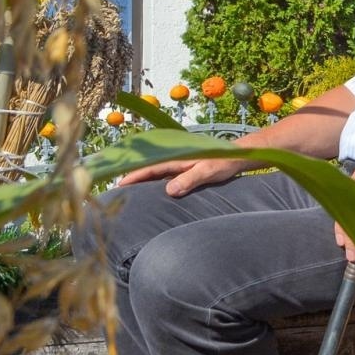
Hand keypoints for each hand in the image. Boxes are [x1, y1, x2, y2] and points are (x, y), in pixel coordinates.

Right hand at [118, 157, 248, 195]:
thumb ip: (189, 180)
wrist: (238, 156)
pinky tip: (152, 196)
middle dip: (133, 180)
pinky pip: (166, 180)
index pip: (149, 168)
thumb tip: (169, 191)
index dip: (133, 176)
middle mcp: (175, 163)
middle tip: (116, 194)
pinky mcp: (186, 174)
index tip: (118, 185)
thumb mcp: (207, 171)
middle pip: (149, 171)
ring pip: (156, 176)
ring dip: (143, 184)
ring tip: (129, 197)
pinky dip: (156, 186)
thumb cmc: (223, 162)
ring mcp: (179, 168)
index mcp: (176, 160)